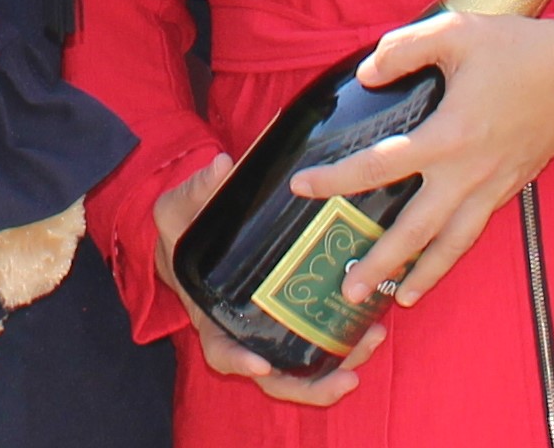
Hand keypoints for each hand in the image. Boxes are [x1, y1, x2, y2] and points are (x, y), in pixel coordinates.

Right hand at [148, 154, 386, 406]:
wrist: (197, 235)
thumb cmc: (185, 229)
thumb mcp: (178, 210)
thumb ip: (196, 192)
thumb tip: (220, 166)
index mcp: (211, 317)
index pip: (221, 350)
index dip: (238, 362)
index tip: (260, 366)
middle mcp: (244, 334)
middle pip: (276, 378)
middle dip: (312, 386)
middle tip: (347, 377)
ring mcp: (272, 331)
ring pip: (305, 367)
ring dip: (340, 366)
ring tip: (373, 342)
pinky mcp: (297, 317)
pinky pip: (321, 341)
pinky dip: (347, 343)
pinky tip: (375, 326)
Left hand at [293, 12, 553, 312]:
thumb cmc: (517, 48)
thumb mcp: (455, 31)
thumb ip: (403, 49)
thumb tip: (366, 74)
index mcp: (447, 135)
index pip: (379, 166)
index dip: (336, 179)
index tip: (302, 187)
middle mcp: (468, 172)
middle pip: (415, 230)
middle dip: (380, 263)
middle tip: (347, 290)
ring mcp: (492, 186)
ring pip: (453, 244)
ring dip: (423, 275)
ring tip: (397, 300)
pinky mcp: (510, 189)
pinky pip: (475, 231)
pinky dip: (454, 254)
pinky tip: (438, 264)